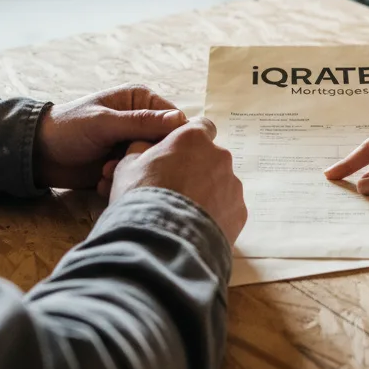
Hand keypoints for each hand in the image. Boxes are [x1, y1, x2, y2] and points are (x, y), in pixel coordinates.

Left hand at [33, 85, 186, 189]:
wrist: (38, 154)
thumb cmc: (69, 128)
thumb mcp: (104, 123)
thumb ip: (140, 122)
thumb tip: (180, 120)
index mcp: (142, 100)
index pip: (175, 119)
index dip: (172, 138)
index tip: (157, 153)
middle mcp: (143, 121)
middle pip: (167, 144)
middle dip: (149, 157)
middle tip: (125, 163)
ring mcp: (134, 144)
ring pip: (153, 162)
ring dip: (134, 170)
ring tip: (108, 171)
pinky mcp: (125, 164)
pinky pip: (137, 175)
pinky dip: (124, 180)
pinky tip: (104, 181)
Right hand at [104, 117, 247, 244]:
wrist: (162, 241)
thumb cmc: (142, 196)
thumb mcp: (128, 165)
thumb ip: (142, 149)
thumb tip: (147, 147)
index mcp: (193, 138)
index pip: (200, 127)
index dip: (188, 140)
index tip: (177, 154)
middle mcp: (220, 156)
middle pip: (211, 158)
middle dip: (197, 169)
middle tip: (175, 189)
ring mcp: (233, 185)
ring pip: (220, 184)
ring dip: (207, 193)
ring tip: (184, 214)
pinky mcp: (240, 212)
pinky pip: (227, 209)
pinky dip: (215, 215)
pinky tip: (195, 227)